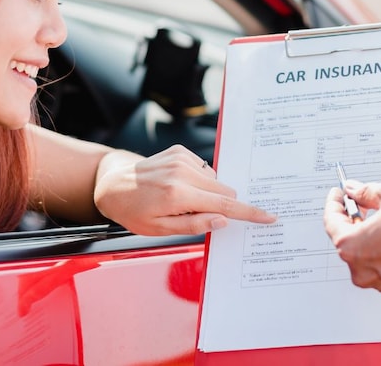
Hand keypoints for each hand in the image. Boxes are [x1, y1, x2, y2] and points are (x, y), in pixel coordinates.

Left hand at [94, 145, 275, 235]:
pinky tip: (179, 185)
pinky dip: (198, 180)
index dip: (248, 213)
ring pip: (214, 179)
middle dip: (220, 204)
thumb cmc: (133, 211)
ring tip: (182, 200)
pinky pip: (204, 169)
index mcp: (177, 194)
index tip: (268, 216)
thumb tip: (222, 221)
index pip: (223, 205)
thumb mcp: (159, 230)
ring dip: (207, 192)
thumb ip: (194, 225)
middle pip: (224, 190)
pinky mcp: (179, 151)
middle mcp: (181, 172)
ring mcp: (180, 158)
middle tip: (197, 214)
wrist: (112, 184)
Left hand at [324, 178, 380, 292]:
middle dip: (351, 219)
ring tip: (379, 215)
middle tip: (357, 202)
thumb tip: (355, 191)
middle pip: (347, 240)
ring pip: (366, 254)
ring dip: (368, 235)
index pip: (332, 223)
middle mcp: (362, 269)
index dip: (334, 204)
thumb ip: (365, 193)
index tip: (338, 195)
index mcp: (351, 247)